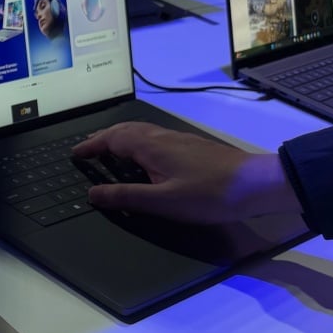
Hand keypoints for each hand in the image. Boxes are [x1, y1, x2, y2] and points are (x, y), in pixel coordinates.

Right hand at [71, 122, 301, 223]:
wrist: (257, 184)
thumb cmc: (208, 194)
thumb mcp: (162, 202)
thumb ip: (125, 197)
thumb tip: (92, 193)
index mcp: (150, 147)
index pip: (112, 139)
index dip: (92, 145)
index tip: (75, 153)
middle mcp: (163, 137)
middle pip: (126, 130)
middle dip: (103, 138)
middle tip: (88, 149)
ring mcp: (180, 140)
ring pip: (142, 132)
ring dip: (121, 138)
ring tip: (110, 151)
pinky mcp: (193, 147)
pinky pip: (155, 138)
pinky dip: (138, 143)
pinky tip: (144, 157)